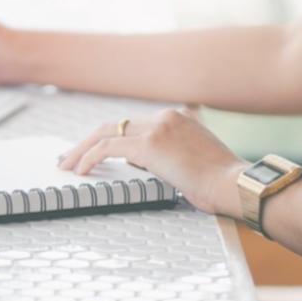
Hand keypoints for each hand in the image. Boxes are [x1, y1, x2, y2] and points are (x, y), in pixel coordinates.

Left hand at [57, 109, 248, 214]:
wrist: (233, 183)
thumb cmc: (219, 182)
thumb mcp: (191, 161)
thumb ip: (165, 156)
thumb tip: (137, 161)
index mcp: (177, 118)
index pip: (133, 125)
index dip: (109, 138)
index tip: (92, 152)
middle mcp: (165, 117)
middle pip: (115, 124)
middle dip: (89, 141)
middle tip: (70, 156)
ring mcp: (157, 127)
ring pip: (107, 132)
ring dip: (83, 149)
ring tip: (68, 165)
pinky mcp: (150, 144)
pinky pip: (109, 147)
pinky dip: (90, 157)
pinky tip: (80, 170)